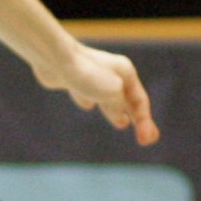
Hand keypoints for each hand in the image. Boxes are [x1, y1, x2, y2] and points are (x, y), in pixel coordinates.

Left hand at [31, 42, 160, 146]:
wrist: (53, 59)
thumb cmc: (86, 74)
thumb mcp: (111, 94)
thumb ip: (118, 108)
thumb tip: (121, 120)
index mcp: (125, 72)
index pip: (140, 101)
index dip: (145, 123)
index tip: (145, 141)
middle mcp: (110, 72)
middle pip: (127, 100)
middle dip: (137, 118)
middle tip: (147, 138)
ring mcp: (90, 75)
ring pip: (107, 98)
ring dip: (115, 111)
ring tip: (122, 124)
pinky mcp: (72, 78)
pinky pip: (85, 92)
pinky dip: (88, 101)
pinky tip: (87, 105)